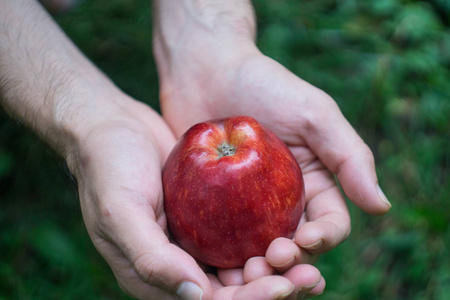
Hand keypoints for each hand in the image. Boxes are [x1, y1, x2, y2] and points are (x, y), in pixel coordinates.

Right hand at [68, 94, 314, 299]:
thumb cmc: (108, 168)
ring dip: (275, 266)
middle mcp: (177, 263)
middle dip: (270, 287)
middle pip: (231, 288)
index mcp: (154, 274)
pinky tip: (293, 230)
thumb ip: (151, 258)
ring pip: (241, 263)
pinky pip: (239, 231)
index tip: (281, 286)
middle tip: (309, 277)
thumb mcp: (120, 212)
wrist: (112, 126)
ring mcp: (194, 238)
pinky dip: (265, 235)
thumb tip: (197, 294)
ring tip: (310, 260)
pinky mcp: (206, 214)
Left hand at [155, 20, 390, 299]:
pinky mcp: (214, 206)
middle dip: (288, 263)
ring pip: (257, 250)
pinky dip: (222, 255)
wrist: (208, 72)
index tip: (303, 242)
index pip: (329, 225)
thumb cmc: (264, 86)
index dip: (323, 240)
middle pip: (294, 247)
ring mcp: (247, 206)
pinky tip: (214, 263)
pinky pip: (221, 237)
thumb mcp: (314, 114)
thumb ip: (349, 156)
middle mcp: (283, 201)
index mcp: (314, 184)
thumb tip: (381, 206)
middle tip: (270, 262)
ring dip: (256, 268)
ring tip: (243, 272)